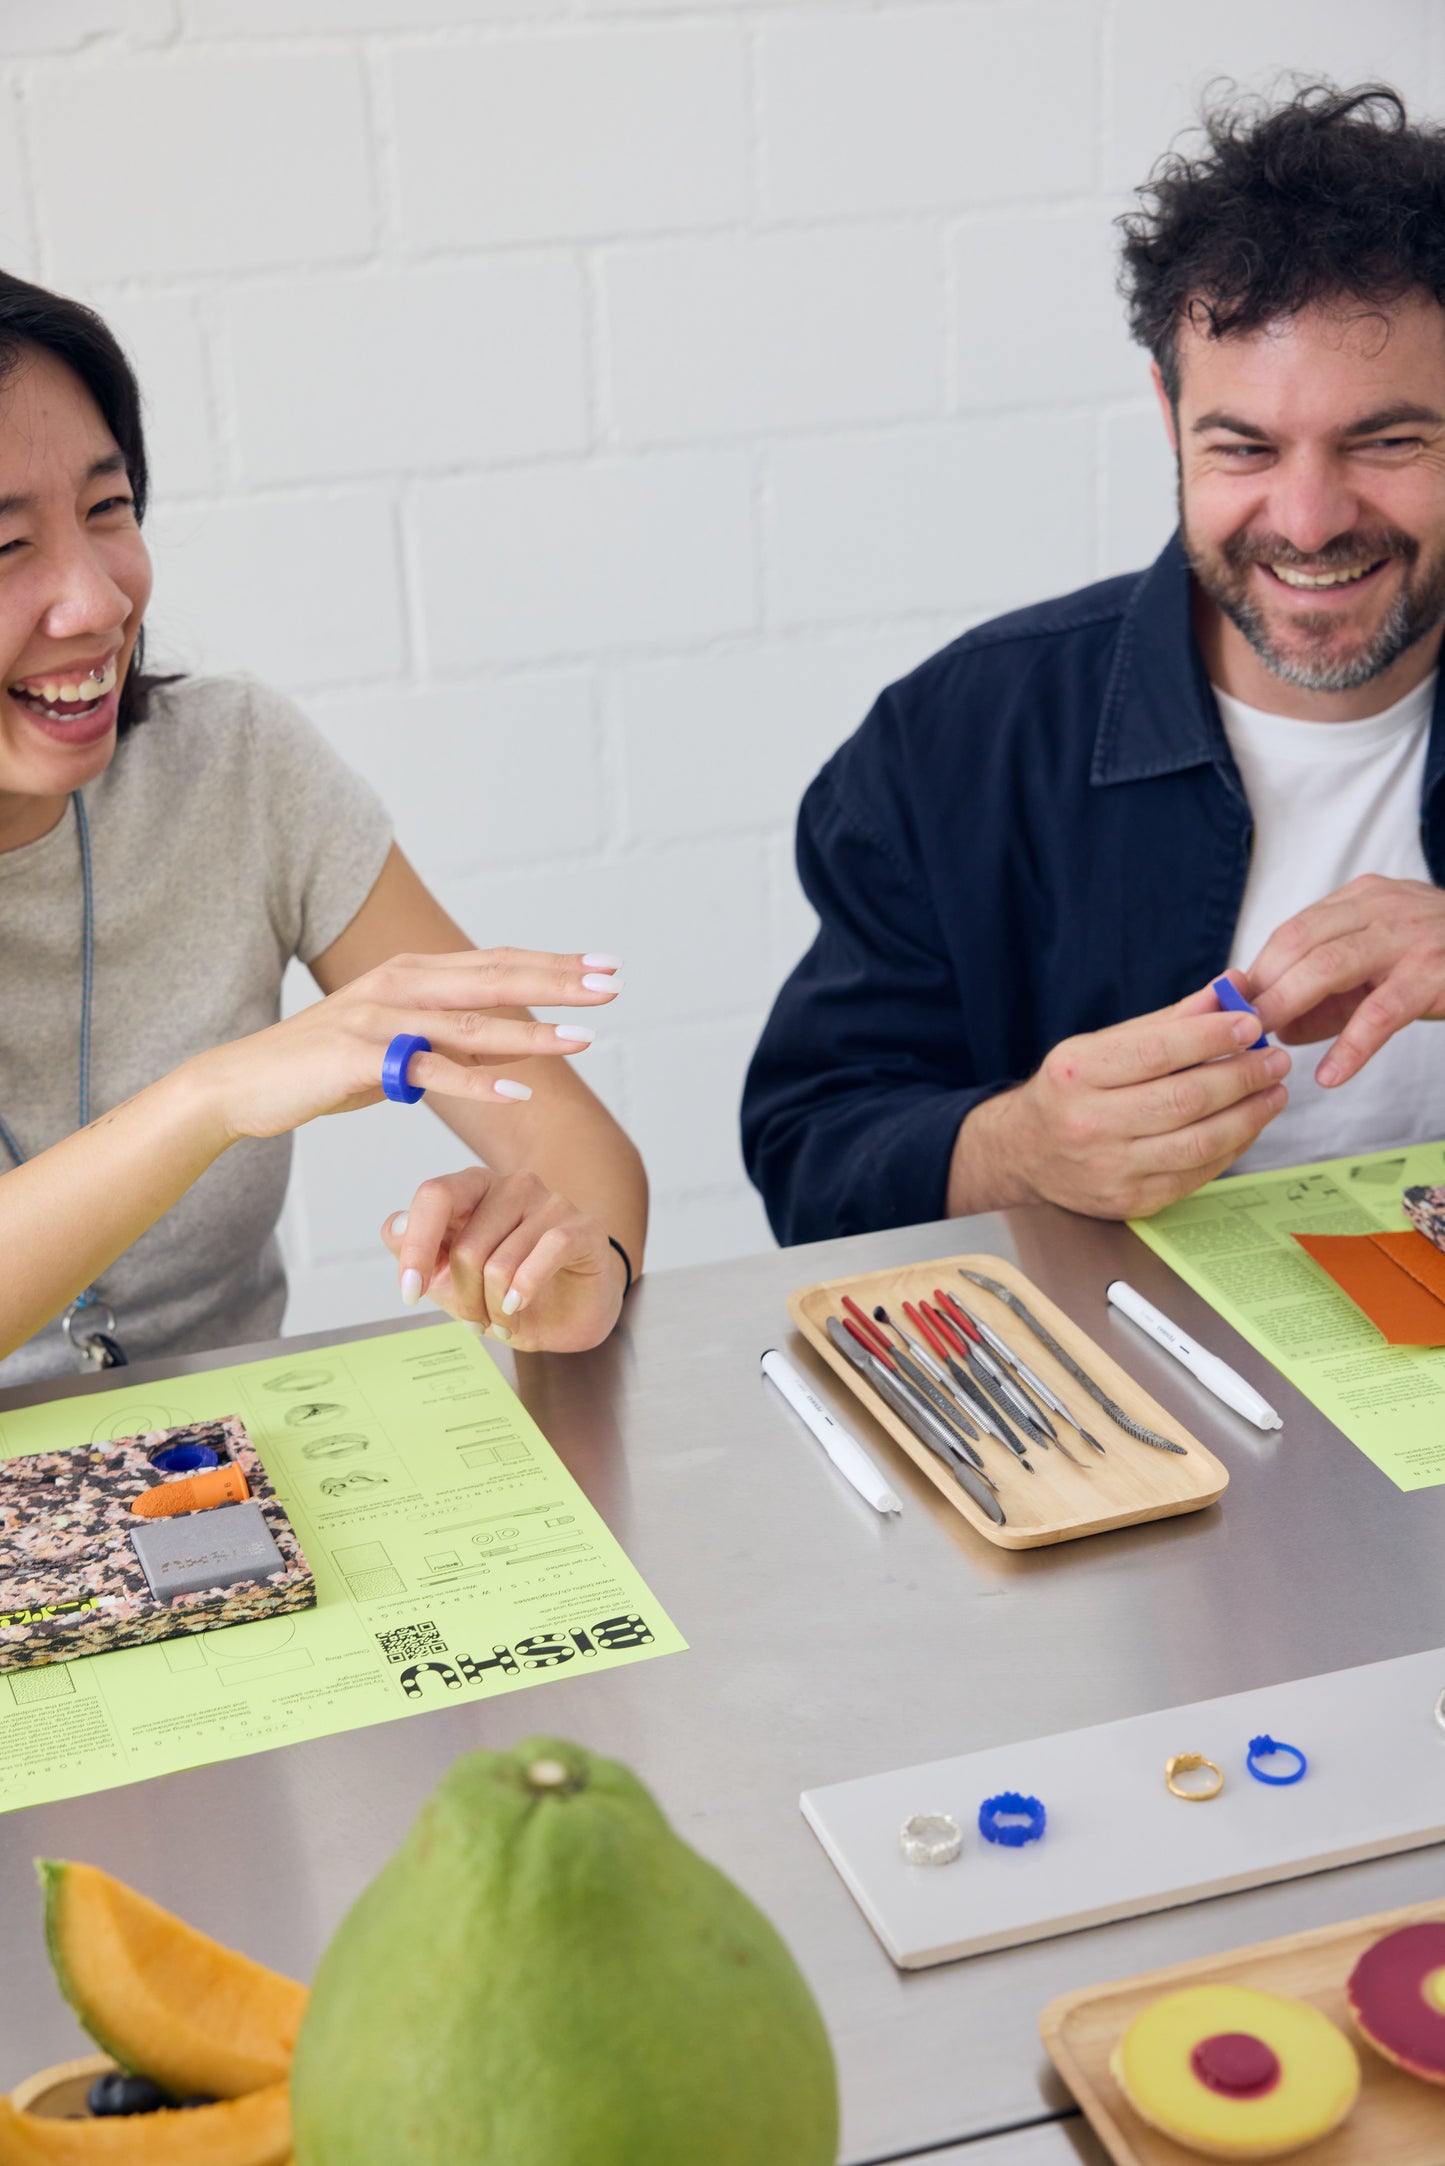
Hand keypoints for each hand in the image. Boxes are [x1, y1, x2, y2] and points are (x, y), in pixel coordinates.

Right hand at [193, 949, 618, 1142]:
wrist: (243, 1083)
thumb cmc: (320, 1066)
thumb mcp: (388, 1042)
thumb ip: (436, 1036)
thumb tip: (484, 1048)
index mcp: (412, 973)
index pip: (497, 963)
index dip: (553, 963)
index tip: (605, 966)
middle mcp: (400, 984)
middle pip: (495, 979)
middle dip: (560, 981)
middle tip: (614, 983)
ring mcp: (380, 1019)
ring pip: (472, 1024)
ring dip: (534, 1032)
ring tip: (585, 1039)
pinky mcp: (361, 1059)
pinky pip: (430, 1071)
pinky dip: (478, 1080)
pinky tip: (519, 1089)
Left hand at [381, 1168, 626, 1351]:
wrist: (570, 1309)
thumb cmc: (508, 1287)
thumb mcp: (450, 1277)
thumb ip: (414, 1249)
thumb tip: (394, 1226)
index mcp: (474, 1187)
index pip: (436, 1195)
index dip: (417, 1246)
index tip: (411, 1293)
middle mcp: (512, 1186)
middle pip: (467, 1247)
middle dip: (464, 1300)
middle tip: (474, 1322)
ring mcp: (550, 1203)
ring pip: (501, 1263)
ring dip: (496, 1309)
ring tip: (503, 1320)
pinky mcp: (581, 1228)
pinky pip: (545, 1254)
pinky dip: (524, 1291)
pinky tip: (519, 1307)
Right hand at [952, 983, 1291, 1218]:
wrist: (1025, 1152)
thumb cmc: (1072, 1090)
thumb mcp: (1102, 1045)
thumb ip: (1168, 1021)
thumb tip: (1229, 989)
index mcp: (1077, 1074)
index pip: (1157, 1052)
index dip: (1211, 1037)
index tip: (1250, 1024)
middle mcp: (1088, 1123)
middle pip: (1184, 1100)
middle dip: (1241, 1076)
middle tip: (1274, 1060)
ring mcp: (1110, 1169)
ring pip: (1199, 1143)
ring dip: (1248, 1115)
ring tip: (1274, 1092)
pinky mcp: (1131, 1201)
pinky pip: (1196, 1174)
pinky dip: (1232, 1146)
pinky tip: (1248, 1124)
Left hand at [1245, 874, 1444, 1086]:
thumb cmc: (1436, 958)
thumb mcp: (1377, 967)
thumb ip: (1327, 997)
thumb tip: (1277, 1030)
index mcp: (1359, 901)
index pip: (1291, 931)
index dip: (1257, 969)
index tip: (1228, 1006)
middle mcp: (1379, 909)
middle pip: (1299, 942)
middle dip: (1263, 986)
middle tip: (1235, 1028)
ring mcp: (1408, 938)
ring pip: (1330, 965)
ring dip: (1288, 1004)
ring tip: (1264, 1043)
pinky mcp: (1432, 975)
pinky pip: (1382, 1013)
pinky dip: (1351, 1046)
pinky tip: (1330, 1075)